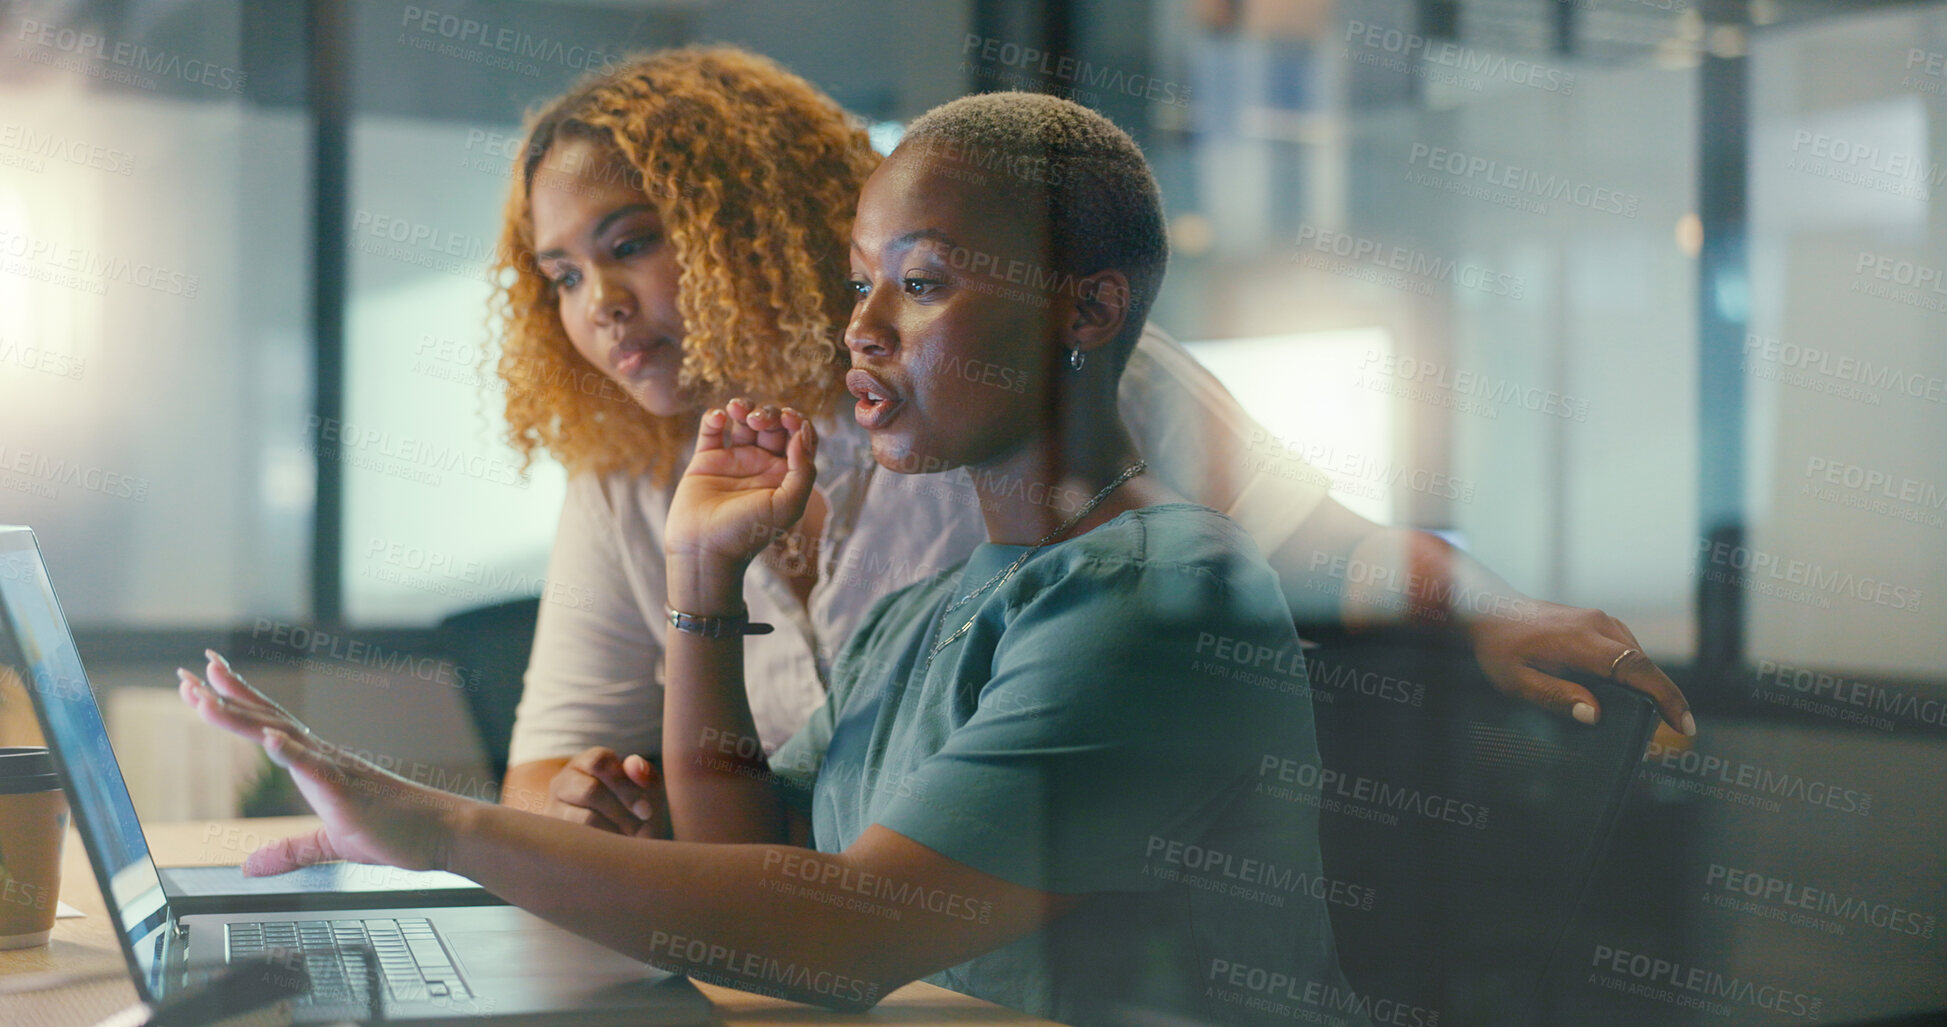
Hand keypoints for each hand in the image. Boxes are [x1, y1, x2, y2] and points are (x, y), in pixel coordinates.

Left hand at [177, 650, 465, 874]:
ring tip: (206, 698)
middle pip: (264, 719)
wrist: (442, 833)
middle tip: (187, 672)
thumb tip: (250, 868)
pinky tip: (268, 739)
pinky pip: (315, 767)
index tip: (202, 681)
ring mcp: (334, 769)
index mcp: (317, 764)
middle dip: (223, 696)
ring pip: (280, 735)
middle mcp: (322, 756)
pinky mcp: (347, 790)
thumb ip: (289, 852)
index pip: (267, 725)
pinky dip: (289, 752)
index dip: (235, 702)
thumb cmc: (396, 832)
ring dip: (241, 717)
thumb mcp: (330, 845)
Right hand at [543, 747, 665, 837]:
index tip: (646, 811)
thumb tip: (634, 763)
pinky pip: (579, 842)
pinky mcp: (552, 834)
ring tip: (628, 840)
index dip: (625, 785)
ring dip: (613, 831)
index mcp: (588, 763)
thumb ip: (646, 775)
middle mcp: (565, 780)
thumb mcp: (647, 793)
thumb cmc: (634, 814)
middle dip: (621, 812)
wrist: (618, 849)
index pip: (599, 761)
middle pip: (591, 790)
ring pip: (585, 818)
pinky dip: (602, 846)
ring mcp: (553, 807)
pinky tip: (612, 848)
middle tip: (639, 828)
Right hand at [665, 398, 817, 575]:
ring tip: (737, 410)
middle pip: (773, 424)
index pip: (800, 437)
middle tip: (759, 420)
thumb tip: (803, 432)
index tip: (789, 418)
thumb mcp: (789, 506)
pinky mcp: (706, 460)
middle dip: (769, 413)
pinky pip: (712, 430)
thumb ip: (804, 470)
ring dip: (745, 408)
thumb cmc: (749, 534)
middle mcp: (762, 465)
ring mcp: (734, 461)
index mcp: (786, 475)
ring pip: (744, 421)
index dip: (798, 421)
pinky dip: (714, 417)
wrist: (705, 550)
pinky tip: (719, 419)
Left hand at [1467, 601, 1695, 735]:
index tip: (1683, 723)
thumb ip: (1555, 696)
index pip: (1635, 668)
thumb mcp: (1516, 681)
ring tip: (1655, 715)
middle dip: (1665, 696)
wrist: (1490, 610)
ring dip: (1650, 684)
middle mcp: (1597, 625)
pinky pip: (1626, 648)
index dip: (1664, 696)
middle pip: (1644, 663)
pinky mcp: (1598, 622)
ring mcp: (1600, 620)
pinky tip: (1631, 692)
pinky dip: (1636, 671)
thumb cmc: (1500, 649)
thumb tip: (1593, 714)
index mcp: (1580, 641)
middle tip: (1676, 728)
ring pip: (1637, 655)